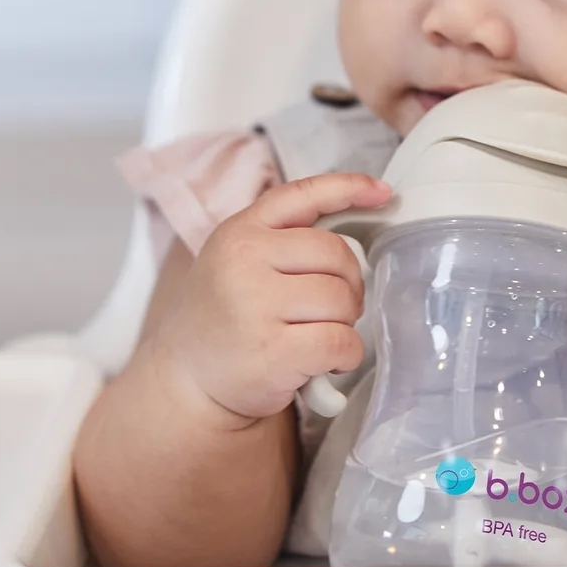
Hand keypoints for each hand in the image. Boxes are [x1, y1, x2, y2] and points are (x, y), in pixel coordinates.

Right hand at [148, 173, 391, 423]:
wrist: (184, 378)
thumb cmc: (227, 314)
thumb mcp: (239, 259)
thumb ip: (286, 237)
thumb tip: (362, 209)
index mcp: (240, 231)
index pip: (304, 196)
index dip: (349, 188)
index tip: (383, 192)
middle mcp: (245, 261)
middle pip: (337, 254)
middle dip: (349, 283)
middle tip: (332, 307)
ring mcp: (256, 306)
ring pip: (342, 299)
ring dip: (346, 322)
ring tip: (319, 334)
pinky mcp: (273, 352)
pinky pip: (341, 342)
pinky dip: (346, 354)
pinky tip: (326, 362)